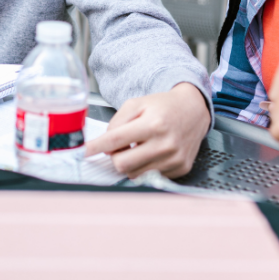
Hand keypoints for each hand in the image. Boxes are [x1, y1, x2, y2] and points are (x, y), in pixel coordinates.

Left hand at [85, 82, 210, 178]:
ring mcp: (174, 159)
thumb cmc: (163, 106)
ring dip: (129, 163)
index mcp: (153, 124)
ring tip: (137, 147)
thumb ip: (117, 122)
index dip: (96, 147)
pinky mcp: (180, 168)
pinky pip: (150, 176)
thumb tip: (105, 146)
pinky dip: (144, 167)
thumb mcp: (136, 103)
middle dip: (114, 157)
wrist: (194, 110)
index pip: (116, 140)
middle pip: (123, 164)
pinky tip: (151, 153)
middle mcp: (165, 143)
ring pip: (135, 174)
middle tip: (118, 147)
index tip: (84, 152)